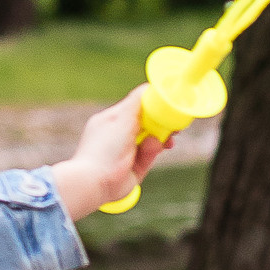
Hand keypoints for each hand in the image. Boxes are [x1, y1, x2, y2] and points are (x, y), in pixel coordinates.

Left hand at [49, 84, 179, 223]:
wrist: (94, 182)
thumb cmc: (104, 148)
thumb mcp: (121, 118)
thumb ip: (136, 102)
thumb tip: (148, 87)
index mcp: (113, 120)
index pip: (136, 107)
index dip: (154, 106)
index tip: (168, 106)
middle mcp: (120, 135)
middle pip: (147, 124)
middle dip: (162, 124)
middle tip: (174, 127)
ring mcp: (127, 152)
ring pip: (151, 140)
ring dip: (160, 139)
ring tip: (167, 141)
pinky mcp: (134, 168)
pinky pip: (150, 156)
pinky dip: (154, 152)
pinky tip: (155, 150)